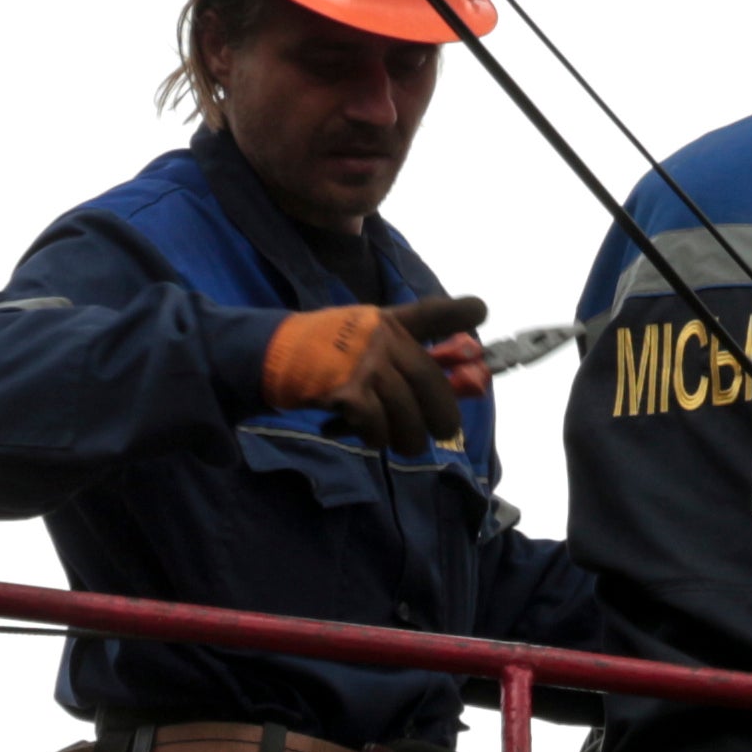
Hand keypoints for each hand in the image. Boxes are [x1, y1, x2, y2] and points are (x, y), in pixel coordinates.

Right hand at [260, 294, 489, 450]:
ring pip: (408, 415)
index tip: (481, 311)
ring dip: (405, 438)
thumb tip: (451, 382)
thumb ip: (403, 356)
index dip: (459, 312)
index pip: (431, 313)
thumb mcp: (364, 340)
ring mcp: (365, 364)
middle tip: (443, 432)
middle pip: (431, 383)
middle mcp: (381, 338)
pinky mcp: (347, 391)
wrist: (269, 357)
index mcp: (388, 322)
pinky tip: (365, 434)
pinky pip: (379, 427)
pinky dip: (375, 438)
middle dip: (443, 416)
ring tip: (396, 440)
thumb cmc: (322, 353)